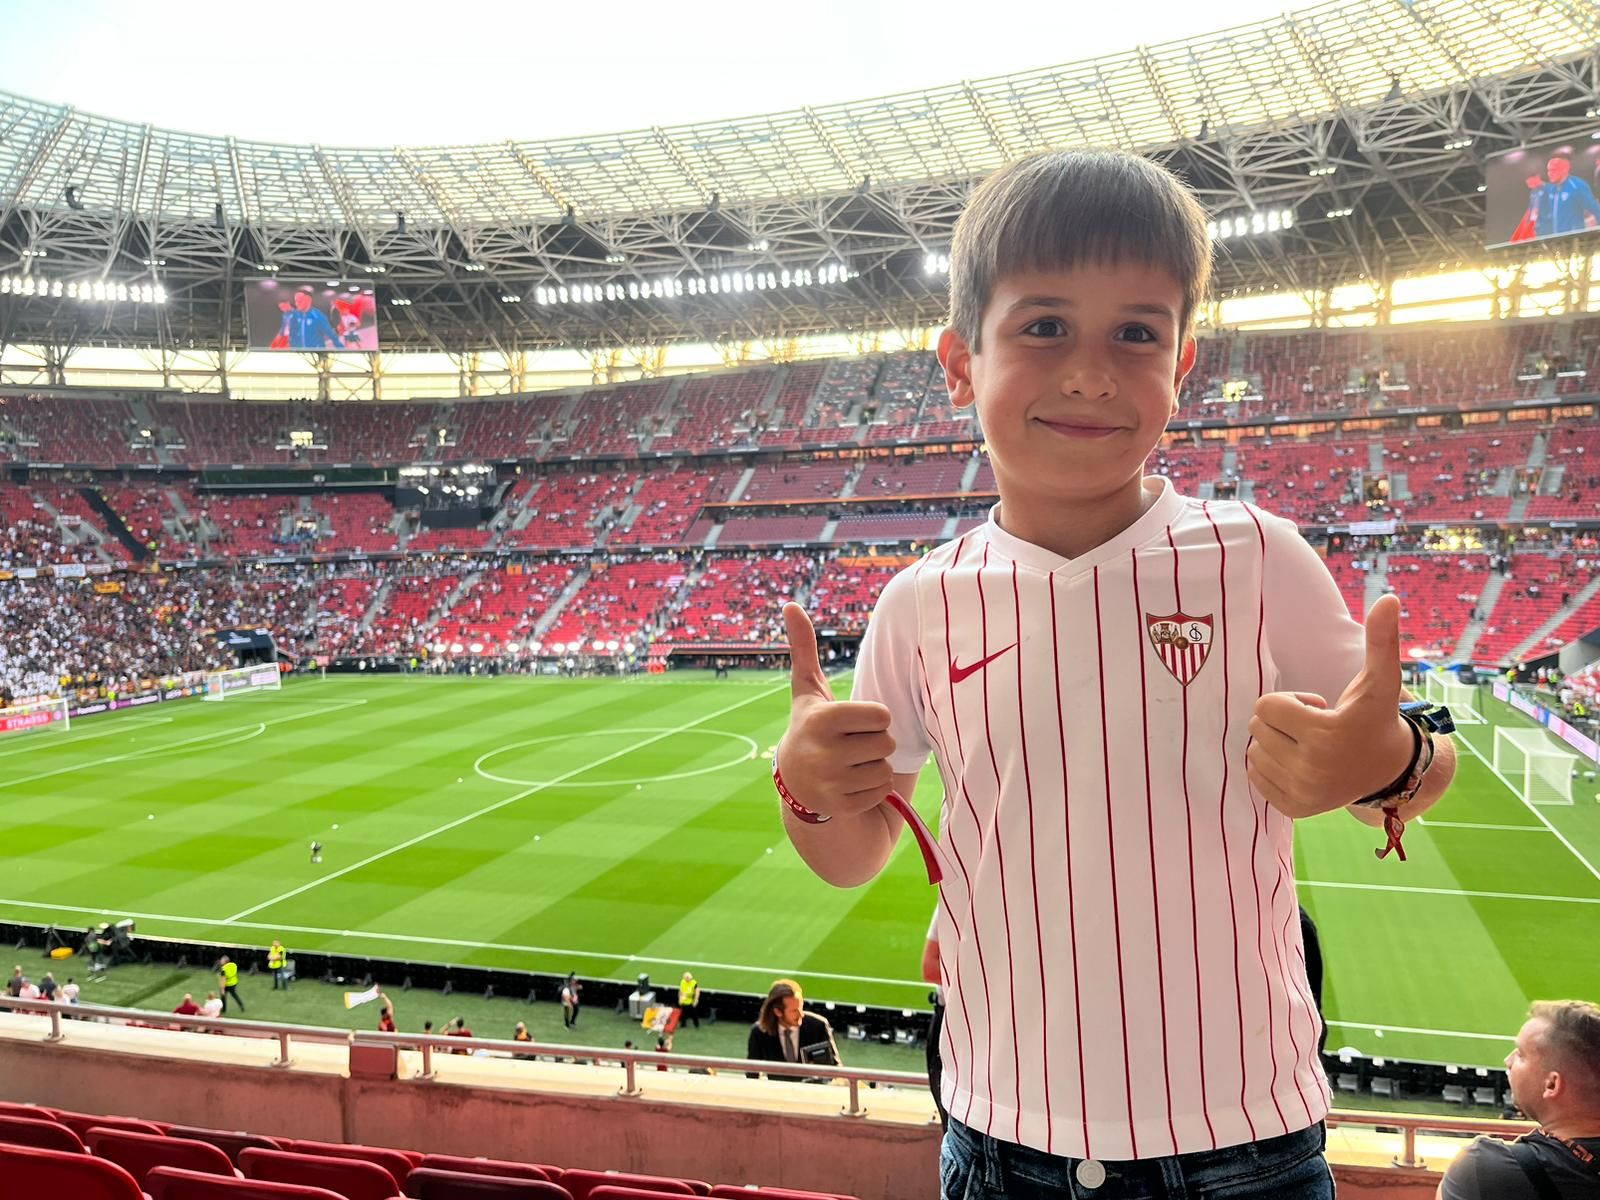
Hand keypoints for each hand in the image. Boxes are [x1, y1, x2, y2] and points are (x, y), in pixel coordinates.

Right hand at [776, 602, 896, 821]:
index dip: (874, 718)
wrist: (796, 782)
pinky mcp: (840, 806)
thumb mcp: (808, 689)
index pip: (883, 716)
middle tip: (851, 745)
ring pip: (886, 769)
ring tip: (850, 764)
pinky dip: (872, 790)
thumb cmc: (813, 726)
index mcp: (822, 720)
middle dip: (875, 743)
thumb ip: (805, 647)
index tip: (853, 722)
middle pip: (887, 743)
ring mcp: (830, 783)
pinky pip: (881, 792)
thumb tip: (790, 605)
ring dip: (875, 766)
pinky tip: (849, 784)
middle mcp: (824, 753)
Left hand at [1246, 593, 1414, 817]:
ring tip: (1309, 746)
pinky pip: (1254, 775)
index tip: (1318, 708)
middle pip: (1257, 727)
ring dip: (1274, 742)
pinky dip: (1269, 765)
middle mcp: (1312, 770)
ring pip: (1253, 750)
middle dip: (1280, 720)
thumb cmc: (1375, 717)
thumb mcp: (1380, 680)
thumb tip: (1390, 598)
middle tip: (1312, 727)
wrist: (1388, 769)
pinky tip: (1300, 763)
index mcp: (1326, 735)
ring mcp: (1302, 793)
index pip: (1266, 706)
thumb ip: (1381, 639)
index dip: (1290, 701)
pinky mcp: (1294, 808)